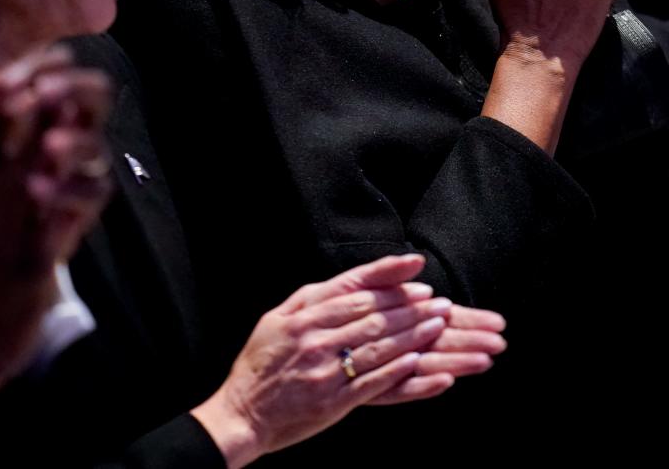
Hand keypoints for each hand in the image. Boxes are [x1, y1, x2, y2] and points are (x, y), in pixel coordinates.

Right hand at [0, 45, 112, 406]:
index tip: (11, 68)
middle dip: (24, 108)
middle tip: (49, 75)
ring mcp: (2, 237)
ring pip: (26, 184)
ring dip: (43, 154)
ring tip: (59, 124)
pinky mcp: (30, 267)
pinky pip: (47, 232)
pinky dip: (57, 208)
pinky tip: (66, 185)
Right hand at [191, 255, 499, 467]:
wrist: (244, 411)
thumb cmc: (261, 363)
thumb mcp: (276, 319)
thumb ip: (309, 300)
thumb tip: (345, 284)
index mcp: (303, 315)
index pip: (354, 289)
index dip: (388, 279)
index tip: (416, 271)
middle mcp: (314, 337)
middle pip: (372, 315)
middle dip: (410, 305)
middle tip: (439, 300)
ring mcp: (325, 369)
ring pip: (378, 345)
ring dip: (414, 334)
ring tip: (439, 324)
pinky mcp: (333, 400)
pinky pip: (374, 381)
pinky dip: (399, 369)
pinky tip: (421, 360)